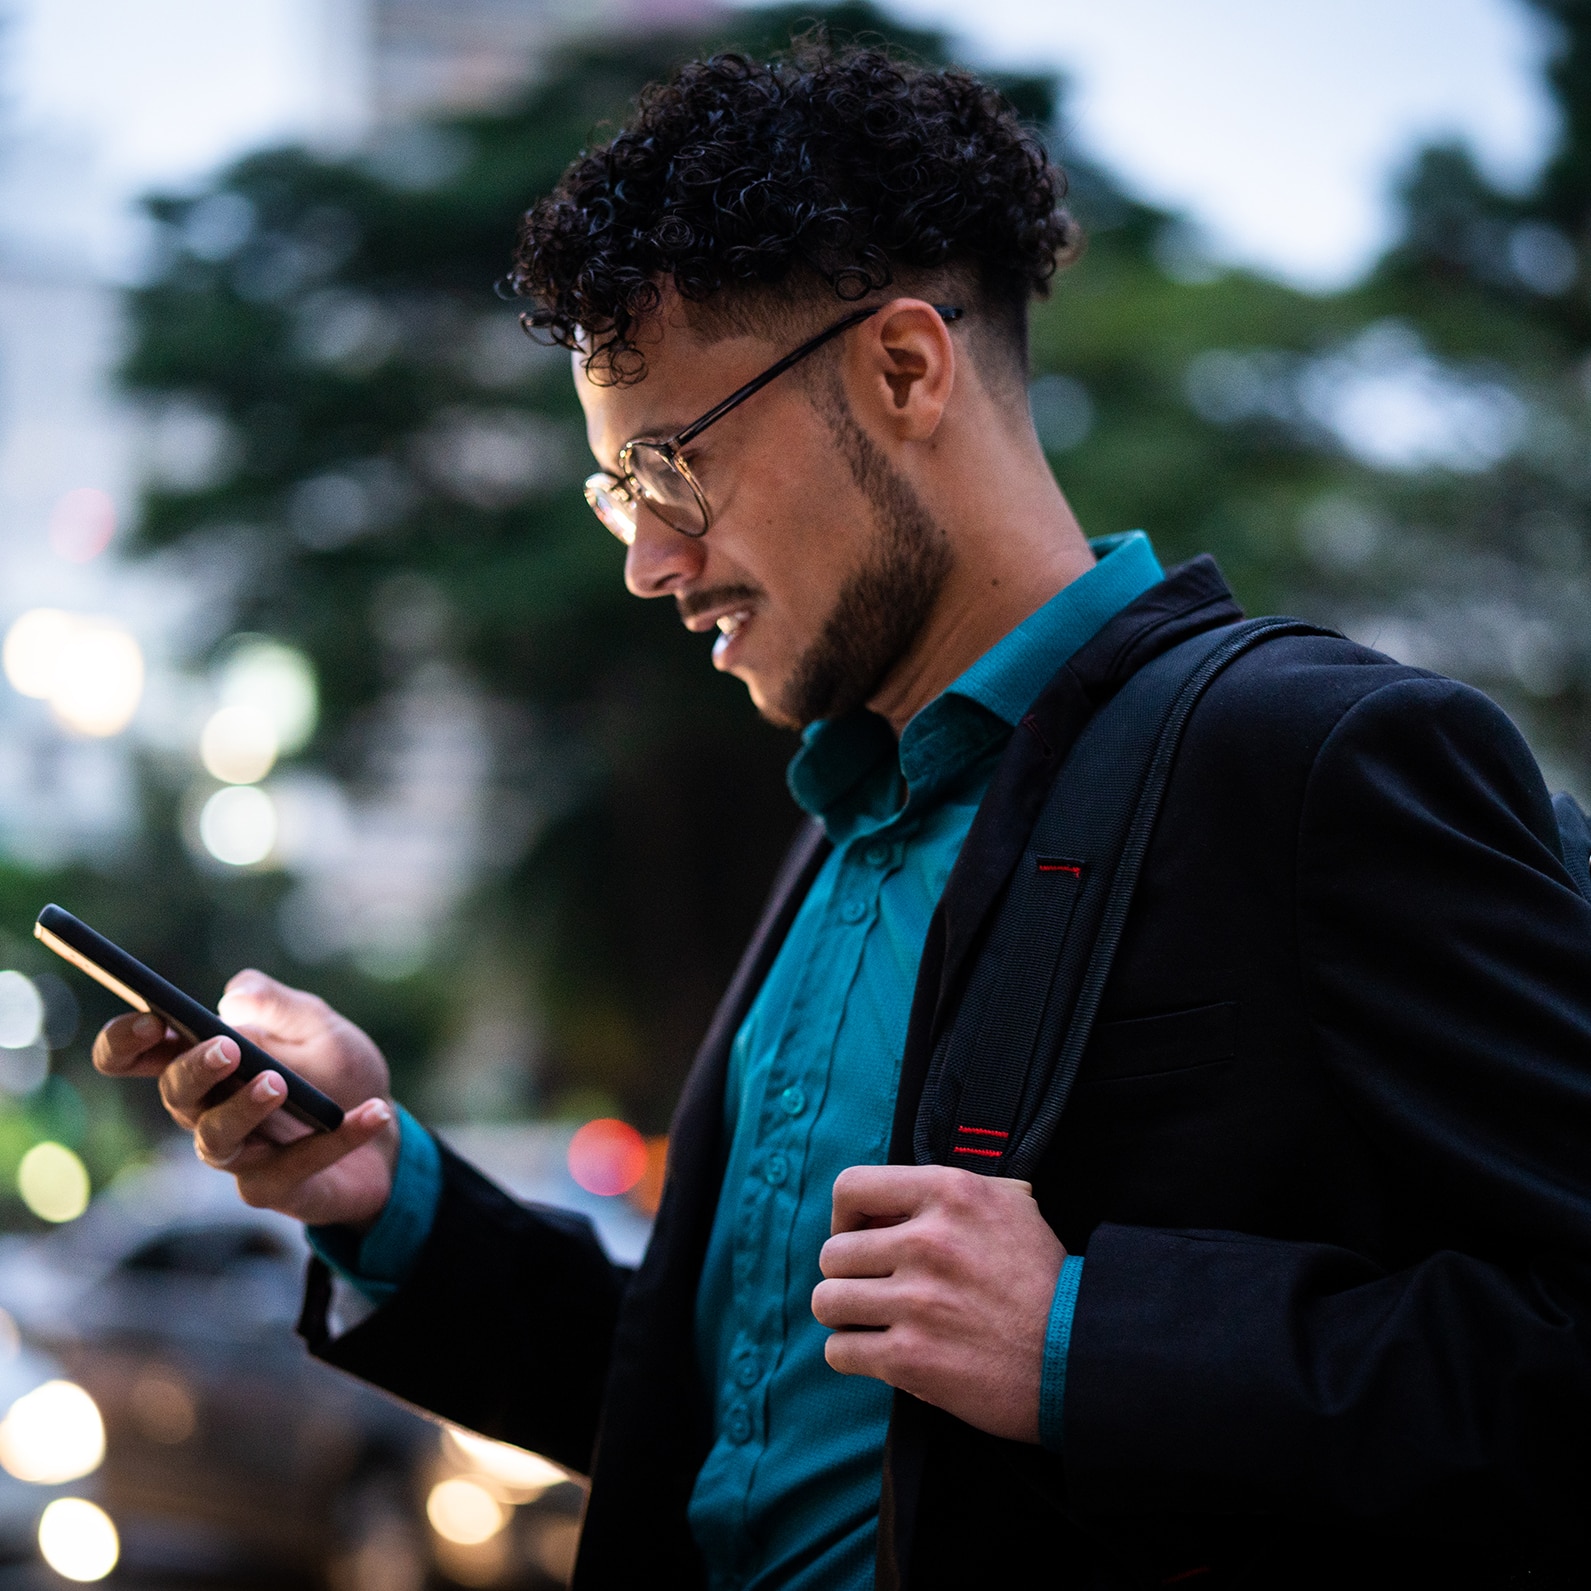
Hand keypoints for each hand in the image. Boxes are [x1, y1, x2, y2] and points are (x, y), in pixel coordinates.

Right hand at [93, 971, 398, 1228]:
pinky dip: (337, 1139)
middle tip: (228, 1049)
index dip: (126, 1040)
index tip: (152, 1020)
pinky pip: (294, 1166)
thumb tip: (234, 996)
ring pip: (216, 1139)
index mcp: (203, 1063)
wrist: (388, 1133)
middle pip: (175, 1094)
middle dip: (195, 1070)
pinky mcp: (271, 1188)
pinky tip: (373, 1112)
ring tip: (278, 1084)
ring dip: (243, 1109)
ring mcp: (236, 1154)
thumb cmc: (337, 1073)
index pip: (134, 1055)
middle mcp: (206, 1111)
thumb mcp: (320, 1025)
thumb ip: (279, 1005)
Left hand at [812, 1165, 1064, 1442]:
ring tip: (872, 1321)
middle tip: (875, 1288)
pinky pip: (840, 1350)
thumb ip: (951, 1192)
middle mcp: (929, 1241)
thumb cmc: (1043, 1280)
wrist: (1079, 1356)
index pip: (851, 1187)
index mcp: (951, 1192)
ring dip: (845, 1315)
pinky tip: (879, 1352)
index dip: (845, 1215)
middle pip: (833, 1252)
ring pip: (827, 1301)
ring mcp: (918, 1301)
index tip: (859, 1235)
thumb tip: (894, 1198)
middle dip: (849, 1274)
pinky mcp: (911, 1359)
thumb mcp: (1011, 1203)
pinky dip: (852, 1354)